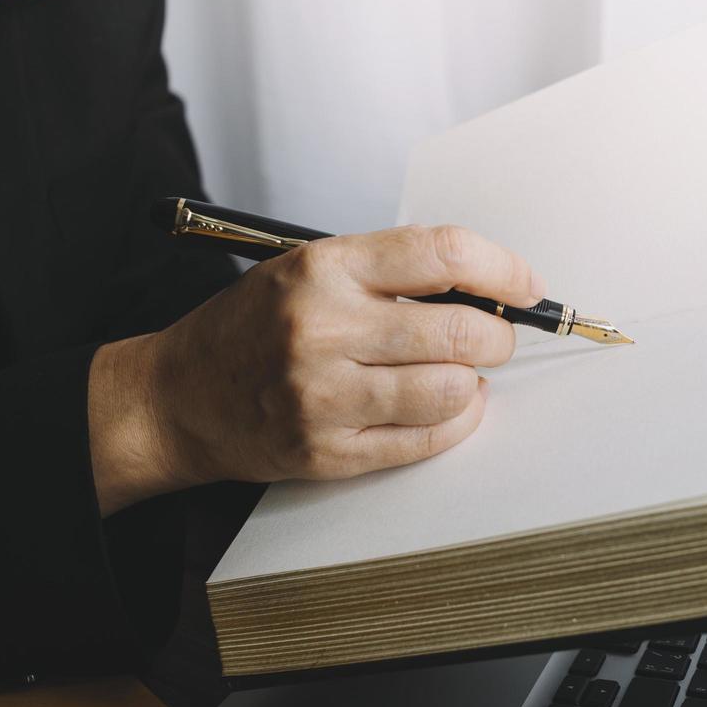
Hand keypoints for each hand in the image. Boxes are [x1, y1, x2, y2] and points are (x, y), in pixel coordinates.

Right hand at [88, 225, 544, 516]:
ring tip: (459, 373)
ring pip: (451, 390)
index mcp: (324, 269)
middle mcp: (323, 329)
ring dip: (473, 382)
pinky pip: (426, 440)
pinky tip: (444, 407)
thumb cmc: (254, 327)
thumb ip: (393, 273)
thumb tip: (488, 289)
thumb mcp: (311, 270)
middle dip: (498, 335)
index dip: (503, 269)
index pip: (444, 254)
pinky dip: (454, 422)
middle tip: (494, 337)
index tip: (526, 285)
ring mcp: (325, 396)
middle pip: (460, 329)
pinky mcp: (329, 452)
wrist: (180, 396)